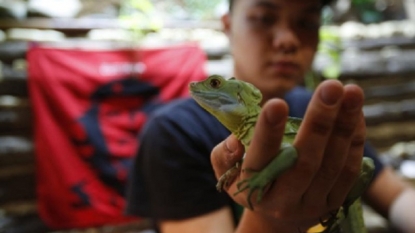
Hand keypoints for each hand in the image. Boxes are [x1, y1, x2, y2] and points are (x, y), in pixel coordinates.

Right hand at [211, 80, 365, 229]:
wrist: (277, 215)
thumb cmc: (249, 181)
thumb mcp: (227, 173)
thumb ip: (224, 155)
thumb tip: (237, 140)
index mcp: (253, 190)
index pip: (259, 161)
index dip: (268, 134)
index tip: (277, 103)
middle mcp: (284, 201)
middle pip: (305, 162)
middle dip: (319, 122)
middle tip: (330, 87)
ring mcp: (313, 203)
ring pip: (333, 164)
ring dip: (344, 125)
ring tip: (352, 91)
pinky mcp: (335, 202)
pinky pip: (350, 169)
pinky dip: (355, 138)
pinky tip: (355, 111)